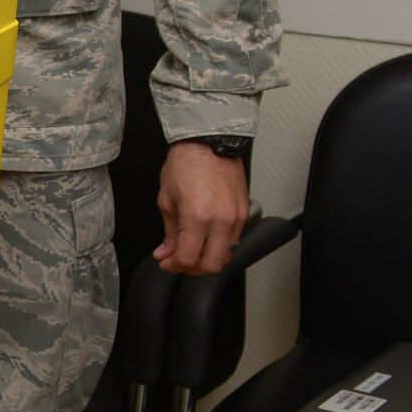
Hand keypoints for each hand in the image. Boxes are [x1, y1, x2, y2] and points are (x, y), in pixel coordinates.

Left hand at [154, 142, 248, 274]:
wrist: (209, 142)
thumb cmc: (186, 164)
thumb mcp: (167, 199)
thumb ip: (169, 232)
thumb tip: (166, 252)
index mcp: (197, 217)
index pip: (188, 258)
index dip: (173, 266)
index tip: (166, 263)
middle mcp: (221, 221)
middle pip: (212, 265)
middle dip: (192, 269)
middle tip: (178, 262)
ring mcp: (236, 219)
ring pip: (225, 255)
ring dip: (207, 259)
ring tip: (191, 251)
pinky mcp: (245, 214)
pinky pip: (233, 240)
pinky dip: (218, 246)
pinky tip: (205, 239)